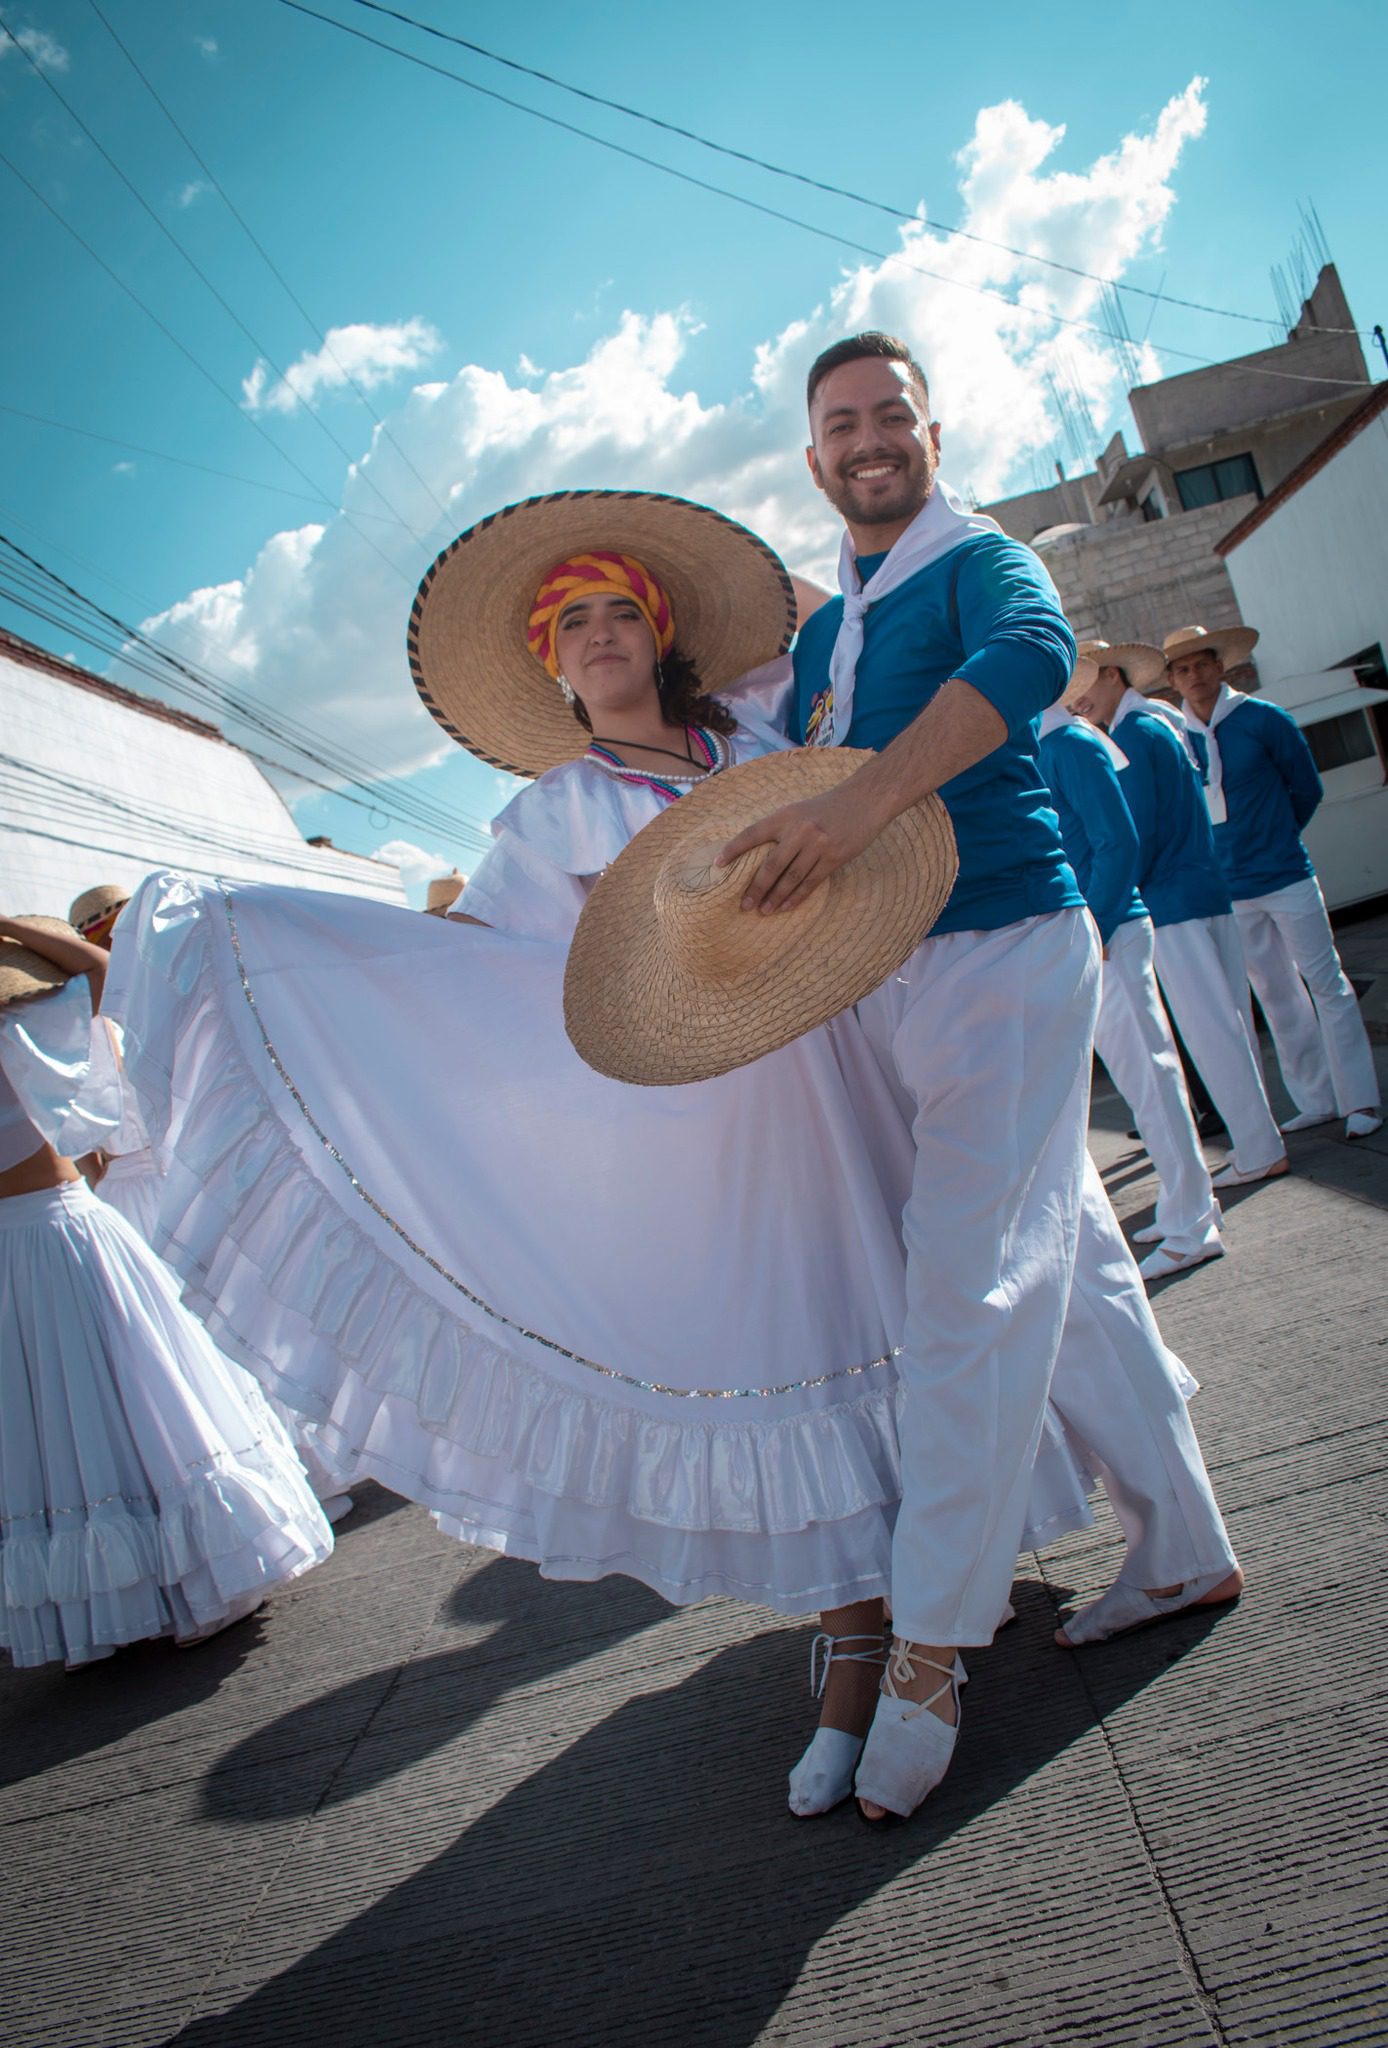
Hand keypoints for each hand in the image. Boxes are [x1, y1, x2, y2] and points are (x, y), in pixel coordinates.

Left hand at [716, 782, 884, 912]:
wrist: (865, 800)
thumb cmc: (828, 807)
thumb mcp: (800, 810)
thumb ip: (782, 828)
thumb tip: (757, 854)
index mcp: (786, 815)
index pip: (752, 834)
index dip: (733, 849)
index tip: (718, 864)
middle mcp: (800, 830)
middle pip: (771, 865)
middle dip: (755, 888)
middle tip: (744, 905)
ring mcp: (818, 845)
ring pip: (790, 878)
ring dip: (775, 897)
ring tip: (763, 911)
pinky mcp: (834, 858)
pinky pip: (811, 883)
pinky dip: (796, 897)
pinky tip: (785, 907)